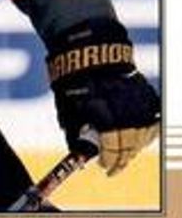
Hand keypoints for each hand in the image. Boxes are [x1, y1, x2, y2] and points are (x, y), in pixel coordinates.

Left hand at [47, 19, 159, 175]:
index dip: (108, 161)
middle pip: (129, 146)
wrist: (91, 51)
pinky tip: (135, 135)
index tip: (103, 166)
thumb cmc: (75, 81)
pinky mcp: (147, 95)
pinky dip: (144, 131)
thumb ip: (74, 133)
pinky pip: (151, 122)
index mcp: (105, 117)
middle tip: (113, 164)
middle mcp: (126, 112)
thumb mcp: (67, 109)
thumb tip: (79, 152)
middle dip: (121, 158)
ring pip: (143, 136)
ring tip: (123, 151)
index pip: (112, 150)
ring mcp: (139, 104)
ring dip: (133, 146)